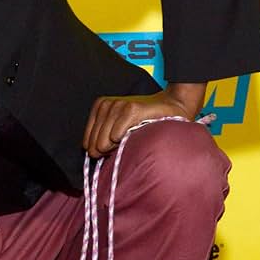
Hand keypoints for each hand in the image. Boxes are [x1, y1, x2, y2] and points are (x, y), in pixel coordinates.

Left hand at [83, 84, 205, 157]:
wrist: (173, 107)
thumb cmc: (145, 124)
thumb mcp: (118, 131)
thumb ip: (102, 140)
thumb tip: (92, 154)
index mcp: (100, 107)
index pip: (86, 143)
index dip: (102, 151)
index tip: (118, 146)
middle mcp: (106, 105)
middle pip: (94, 145)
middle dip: (109, 150)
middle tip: (127, 142)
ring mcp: (118, 105)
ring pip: (104, 142)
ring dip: (119, 146)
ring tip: (134, 136)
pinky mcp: (131, 109)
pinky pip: (116, 136)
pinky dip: (126, 140)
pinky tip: (138, 133)